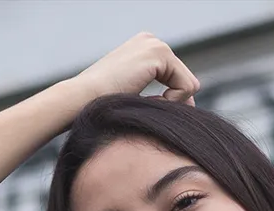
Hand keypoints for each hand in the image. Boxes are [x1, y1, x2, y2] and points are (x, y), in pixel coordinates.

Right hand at [71, 32, 200, 106]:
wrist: (83, 100)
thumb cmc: (103, 106)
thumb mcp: (135, 98)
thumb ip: (160, 97)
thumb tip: (190, 103)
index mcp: (144, 49)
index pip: (177, 80)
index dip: (170, 102)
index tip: (145, 106)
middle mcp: (151, 41)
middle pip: (186, 82)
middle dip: (173, 102)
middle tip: (146, 107)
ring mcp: (155, 44)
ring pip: (189, 86)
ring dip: (171, 104)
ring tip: (145, 103)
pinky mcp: (159, 53)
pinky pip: (187, 87)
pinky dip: (173, 102)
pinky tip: (148, 100)